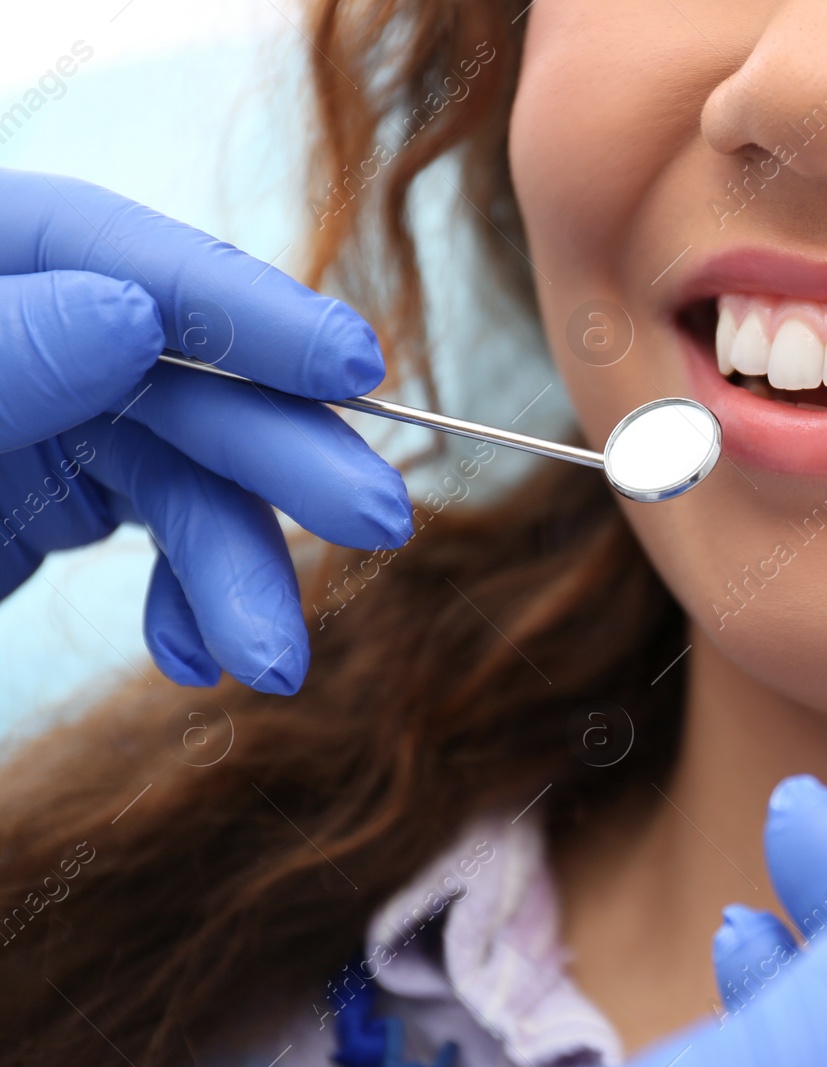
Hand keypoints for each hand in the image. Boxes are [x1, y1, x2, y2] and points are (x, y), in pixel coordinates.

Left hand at [0, 169, 411, 693]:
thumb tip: (129, 315)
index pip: (113, 253)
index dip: (242, 308)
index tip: (350, 365)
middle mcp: (19, 331)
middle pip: (177, 374)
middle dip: (278, 459)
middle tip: (376, 523)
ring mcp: (38, 415)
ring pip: (184, 474)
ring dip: (242, 573)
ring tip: (269, 668)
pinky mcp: (50, 494)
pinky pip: (157, 531)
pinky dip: (191, 598)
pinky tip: (194, 657)